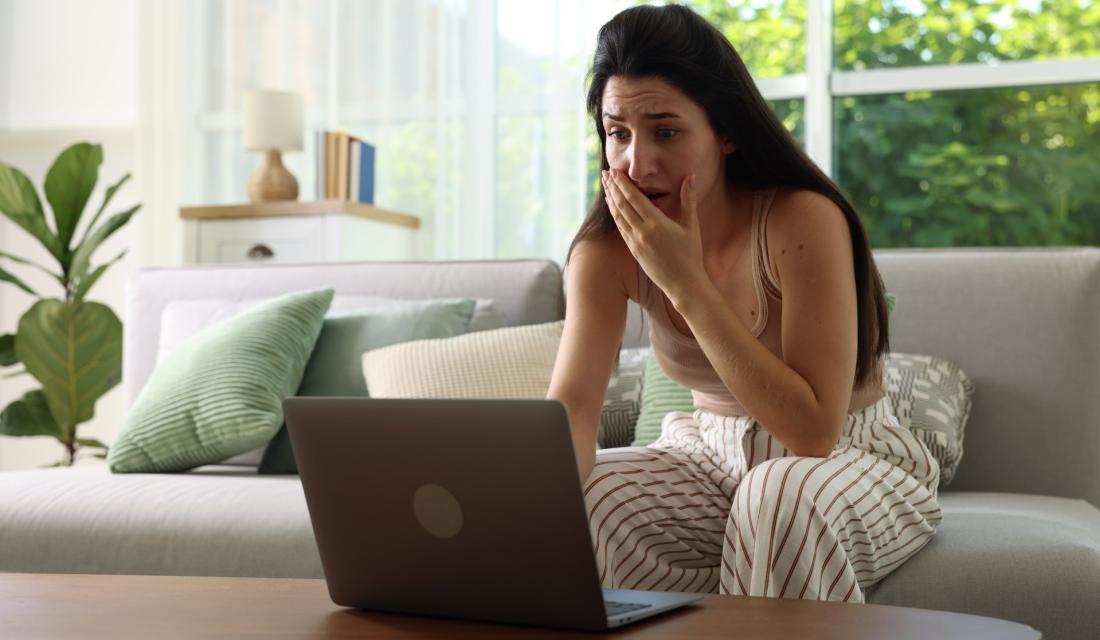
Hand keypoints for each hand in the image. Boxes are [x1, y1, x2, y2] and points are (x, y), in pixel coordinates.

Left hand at [602, 168, 707, 305]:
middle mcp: (643, 233)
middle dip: (613, 187)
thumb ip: (689, 199)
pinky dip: (615, 215)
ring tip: (605, 185)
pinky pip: (621, 229)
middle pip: (622, 205)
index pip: (634, 198)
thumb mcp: (691, 226)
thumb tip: (692, 176)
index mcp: (657, 224)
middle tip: (605, 173)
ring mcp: (636, 243)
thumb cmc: (691, 255)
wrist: (683, 284)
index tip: (615, 171)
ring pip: (618, 217)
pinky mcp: (633, 251)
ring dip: (611, 199)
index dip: (623, 183)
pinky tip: (612, 207)